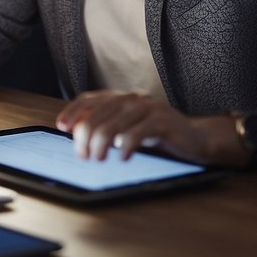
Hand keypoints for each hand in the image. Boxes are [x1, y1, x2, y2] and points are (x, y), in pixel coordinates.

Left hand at [55, 90, 211, 162]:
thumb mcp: (128, 128)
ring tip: (98, 159)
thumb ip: (107, 125)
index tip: (62, 127)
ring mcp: (148, 107)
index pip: (90, 99)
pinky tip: (122, 158)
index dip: (73, 111)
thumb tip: (77, 133)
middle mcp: (133, 98)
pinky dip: (125, 147)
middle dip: (85, 136)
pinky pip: (136, 133)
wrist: (195, 138)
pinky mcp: (162, 120)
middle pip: (98, 114)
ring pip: (113, 124)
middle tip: (82, 155)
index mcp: (122, 97)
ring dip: (101, 145)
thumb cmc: (157, 136)